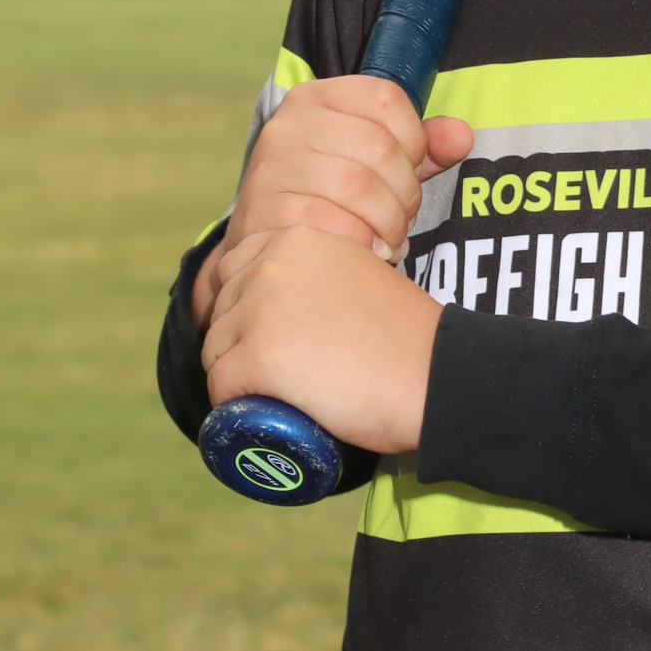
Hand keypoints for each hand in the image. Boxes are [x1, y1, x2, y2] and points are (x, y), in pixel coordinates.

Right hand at [192, 77, 472, 328]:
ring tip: (390, 237)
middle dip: (405, 191)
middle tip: (403, 216)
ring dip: (389, 222)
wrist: (267, 244)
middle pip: (378, 146)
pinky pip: (334, 224)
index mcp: (316, 97)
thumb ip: (420, 146)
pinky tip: (369, 251)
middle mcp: (289, 125)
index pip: (386, 98)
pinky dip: (363, 242)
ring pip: (358, 187)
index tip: (411, 167)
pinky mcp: (266, 212)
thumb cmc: (329, 194)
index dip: (414, 138)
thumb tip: (462, 135)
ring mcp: (273, 167)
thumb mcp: (373, 160)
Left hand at [202, 224, 441, 455]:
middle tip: (277, 372)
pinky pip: (220, 385)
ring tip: (277, 394)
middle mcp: (272, 264)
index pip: (235, 267)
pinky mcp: (256, 355)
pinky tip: (262, 412)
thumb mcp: (360, 275)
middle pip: (222, 309)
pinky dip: (233, 405)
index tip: (269, 334)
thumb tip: (293, 303)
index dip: (245, 306)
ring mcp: (259, 309)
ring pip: (216, 349)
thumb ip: (322, 273)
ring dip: (237, 375)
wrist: (434, 375)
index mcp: (298, 238)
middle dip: (239, 341)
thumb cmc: (406, 338)